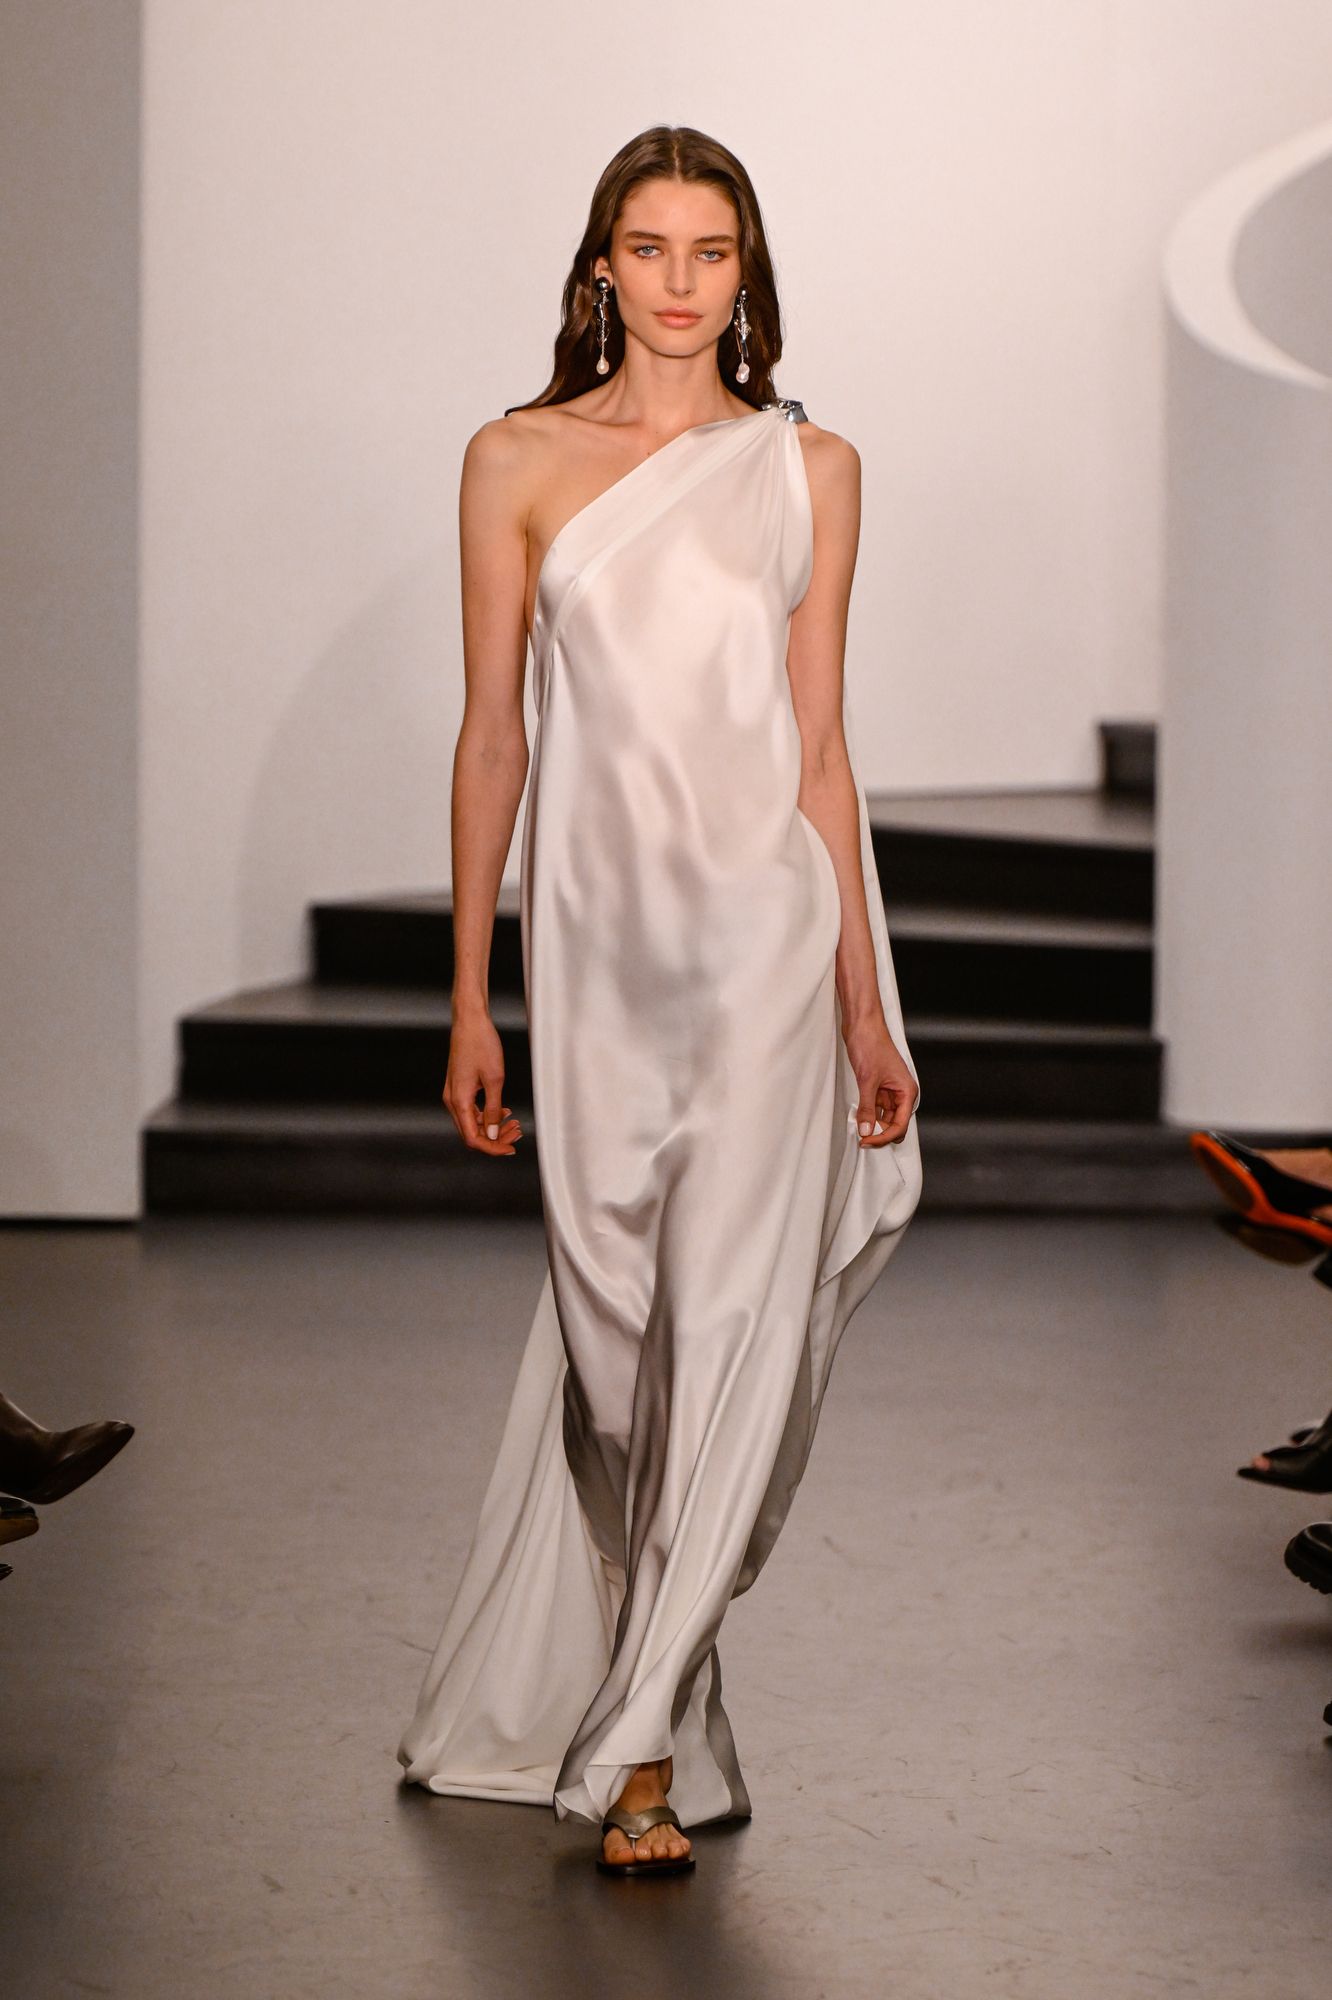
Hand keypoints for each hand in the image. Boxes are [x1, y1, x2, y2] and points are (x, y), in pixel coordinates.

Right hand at [443, 1005, 522, 1155]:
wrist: (470, 1020)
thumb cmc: (481, 1043)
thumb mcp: (495, 1079)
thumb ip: (493, 1109)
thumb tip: (492, 1133)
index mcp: (459, 1101)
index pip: (473, 1138)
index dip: (492, 1148)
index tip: (511, 1148)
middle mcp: (453, 1100)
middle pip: (472, 1132)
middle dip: (495, 1138)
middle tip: (517, 1134)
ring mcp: (454, 1093)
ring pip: (472, 1122)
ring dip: (493, 1127)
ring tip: (514, 1123)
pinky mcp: (459, 1086)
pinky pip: (472, 1110)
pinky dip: (488, 1115)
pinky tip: (504, 1111)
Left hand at [842, 1009, 917, 1145]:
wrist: (862, 1026)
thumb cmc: (871, 1045)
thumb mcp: (867, 1080)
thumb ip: (867, 1108)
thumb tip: (866, 1130)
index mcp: (907, 1091)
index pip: (900, 1125)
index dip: (884, 1136)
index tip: (867, 1141)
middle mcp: (901, 1093)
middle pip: (894, 1124)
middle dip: (880, 1133)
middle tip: (862, 1140)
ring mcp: (890, 1091)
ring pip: (884, 1118)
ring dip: (873, 1125)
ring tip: (858, 1130)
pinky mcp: (878, 1087)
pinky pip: (875, 1108)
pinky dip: (868, 1115)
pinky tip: (858, 1118)